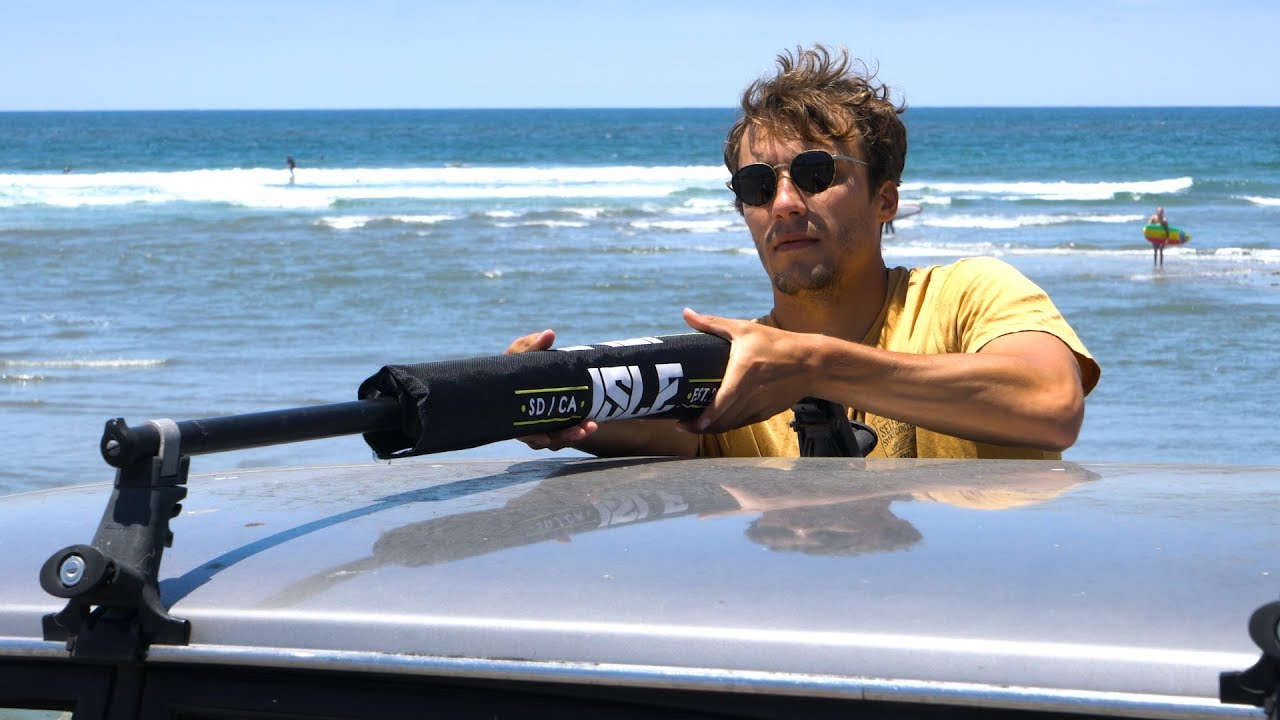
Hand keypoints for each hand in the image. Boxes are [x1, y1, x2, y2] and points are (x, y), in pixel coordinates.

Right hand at [504, 329, 599, 450]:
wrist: (527, 370)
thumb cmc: (518, 361)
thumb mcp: (521, 352)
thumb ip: (533, 345)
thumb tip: (550, 334)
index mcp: (513, 409)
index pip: (520, 430)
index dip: (531, 437)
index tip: (544, 439)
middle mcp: (526, 422)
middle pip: (543, 439)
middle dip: (563, 437)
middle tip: (581, 430)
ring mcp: (540, 425)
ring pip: (557, 439)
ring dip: (574, 435)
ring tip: (592, 426)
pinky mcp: (554, 423)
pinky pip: (565, 433)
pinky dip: (578, 430)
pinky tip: (592, 424)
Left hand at [678, 308, 817, 433]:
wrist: (811, 362)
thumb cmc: (775, 343)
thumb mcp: (744, 329)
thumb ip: (712, 323)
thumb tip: (686, 313)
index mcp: (744, 374)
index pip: (722, 403)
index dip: (705, 418)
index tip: (687, 423)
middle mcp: (752, 395)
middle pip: (722, 420)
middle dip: (699, 427)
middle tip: (681, 425)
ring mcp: (760, 406)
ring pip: (731, 425)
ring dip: (712, 429)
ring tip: (693, 426)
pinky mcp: (766, 412)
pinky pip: (742, 424)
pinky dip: (727, 426)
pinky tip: (715, 422)